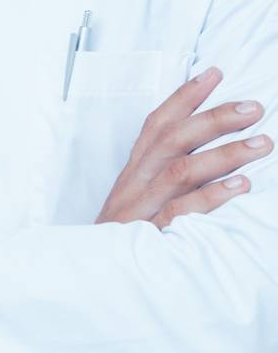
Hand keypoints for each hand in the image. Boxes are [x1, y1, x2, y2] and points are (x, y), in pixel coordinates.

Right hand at [96, 66, 271, 226]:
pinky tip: (240, 187)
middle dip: (214, 119)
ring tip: (262, 144)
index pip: (157, 124)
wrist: (92, 278)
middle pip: (173, 140)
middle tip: (253, 109)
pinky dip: (211, 198)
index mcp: (134, 170)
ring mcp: (142, 209)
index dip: (184, 97)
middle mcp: (136, 183)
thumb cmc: (124, 234)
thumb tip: (200, 146)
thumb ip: (161, 171)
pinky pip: (181, 212)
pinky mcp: (149, 236)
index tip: (214, 74)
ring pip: (181, 171)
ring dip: (224, 154)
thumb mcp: (135, 197)